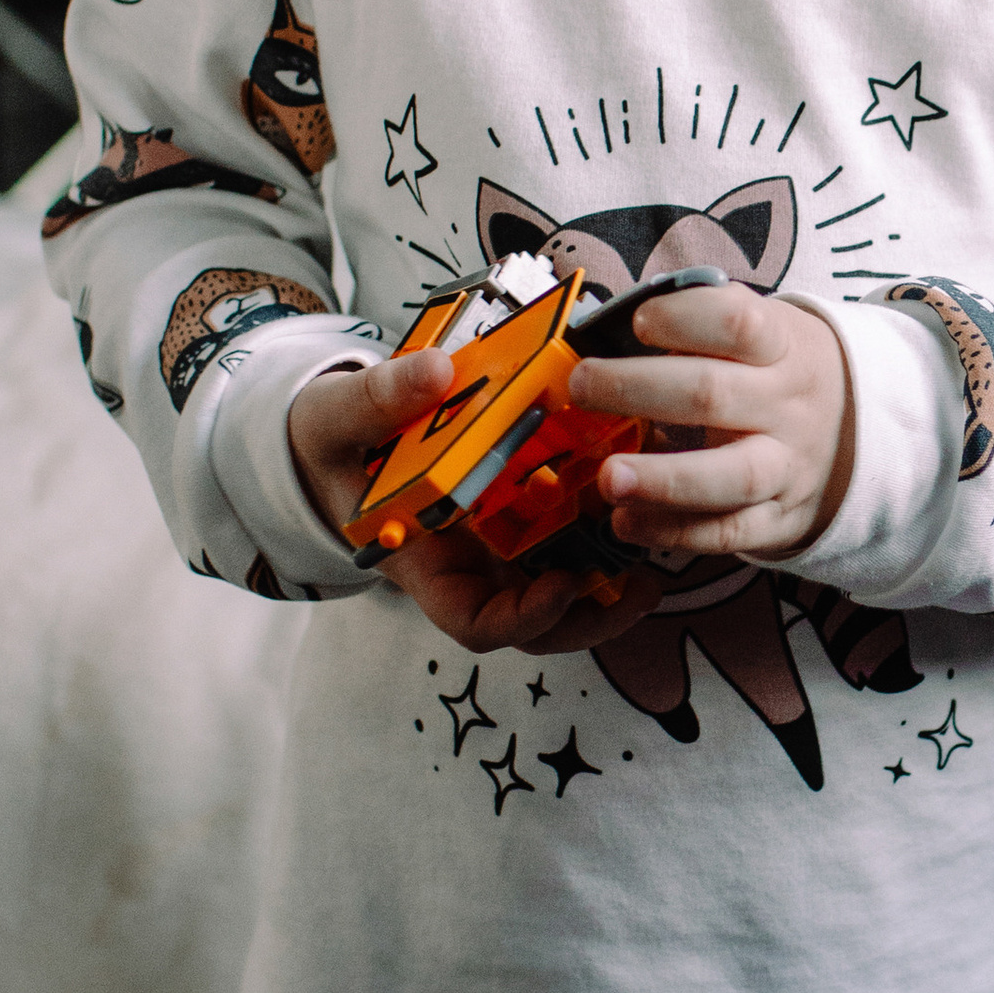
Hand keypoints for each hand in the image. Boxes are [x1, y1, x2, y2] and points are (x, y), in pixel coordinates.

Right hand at [286, 347, 670, 657]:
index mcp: (423, 562)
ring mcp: (499, 542)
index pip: (475, 620)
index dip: (524, 618)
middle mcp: (470, 564)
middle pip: (536, 620)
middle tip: (641, 587)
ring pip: (562, 583)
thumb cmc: (334, 441)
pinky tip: (641, 490)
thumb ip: (380, 400)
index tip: (564, 586)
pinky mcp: (522, 507)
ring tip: (659, 555)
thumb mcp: (340, 418)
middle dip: (590, 615)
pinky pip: (567, 529)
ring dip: (610, 578)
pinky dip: (603, 519)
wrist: (340, 433)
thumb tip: (435, 372)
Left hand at [569, 283, 854, 562]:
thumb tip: (612, 329)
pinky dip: (673, 531)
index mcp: (783, 347)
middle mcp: (787, 406)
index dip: (683, 319)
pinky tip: (626, 521)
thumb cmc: (779, 371)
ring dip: (662, 479)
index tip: (639, 322)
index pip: (738, 324)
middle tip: (583, 386)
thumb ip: (702, 323)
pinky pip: (727, 533)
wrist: (859, 431)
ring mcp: (786, 467)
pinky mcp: (778, 519)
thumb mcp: (765, 329)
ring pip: (730, 476)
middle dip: (637, 389)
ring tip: (608, 477)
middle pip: (713, 395)